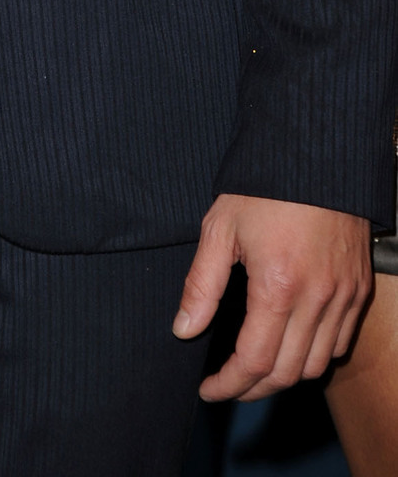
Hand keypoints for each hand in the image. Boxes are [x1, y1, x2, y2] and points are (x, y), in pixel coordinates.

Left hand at [175, 193, 371, 399]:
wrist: (314, 152)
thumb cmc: (262, 186)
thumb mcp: (220, 229)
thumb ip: (201, 285)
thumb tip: (183, 330)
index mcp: (278, 286)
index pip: (254, 361)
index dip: (228, 384)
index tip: (208, 389)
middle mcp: (317, 299)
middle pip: (287, 373)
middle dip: (253, 388)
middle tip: (228, 384)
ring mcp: (344, 296)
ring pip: (318, 364)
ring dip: (285, 375)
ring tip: (256, 368)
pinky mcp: (359, 287)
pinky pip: (341, 341)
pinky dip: (316, 353)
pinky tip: (292, 343)